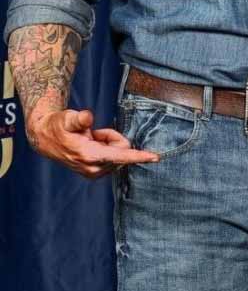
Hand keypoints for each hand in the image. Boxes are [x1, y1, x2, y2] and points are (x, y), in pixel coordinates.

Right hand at [26, 108, 158, 178]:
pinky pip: (114, 156)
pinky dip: (106, 147)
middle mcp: (94, 168)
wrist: (47, 139)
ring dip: (108, 142)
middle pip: (122, 148)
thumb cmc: (59, 126)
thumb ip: (79, 118)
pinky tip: (91, 144)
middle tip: (94, 133)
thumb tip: (87, 117)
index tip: (156, 157)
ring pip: (119, 152)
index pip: (120, 156)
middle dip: (112, 137)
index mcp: (89, 156)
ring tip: (89, 138)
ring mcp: (94, 172)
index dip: (138, 156)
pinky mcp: (95, 172)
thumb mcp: (67, 118)